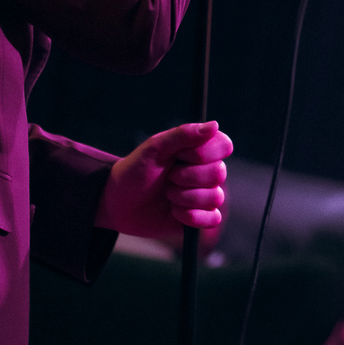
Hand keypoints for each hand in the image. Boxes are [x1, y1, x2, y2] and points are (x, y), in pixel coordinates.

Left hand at [96, 121, 230, 239]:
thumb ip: (183, 135)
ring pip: (215, 197)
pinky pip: (212, 219)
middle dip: (188, 177)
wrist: (119, 202)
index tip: (180, 155)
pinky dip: (191, 217)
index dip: (204, 153)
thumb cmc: (136, 171)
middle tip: (168, 177)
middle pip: (219, 173)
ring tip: (168, 195)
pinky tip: (174, 212)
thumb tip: (214, 125)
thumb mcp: (155, 148)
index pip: (224, 146)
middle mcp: (206, 171)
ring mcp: (204, 195)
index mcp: (199, 150)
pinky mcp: (200, 218)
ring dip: (185, 197)